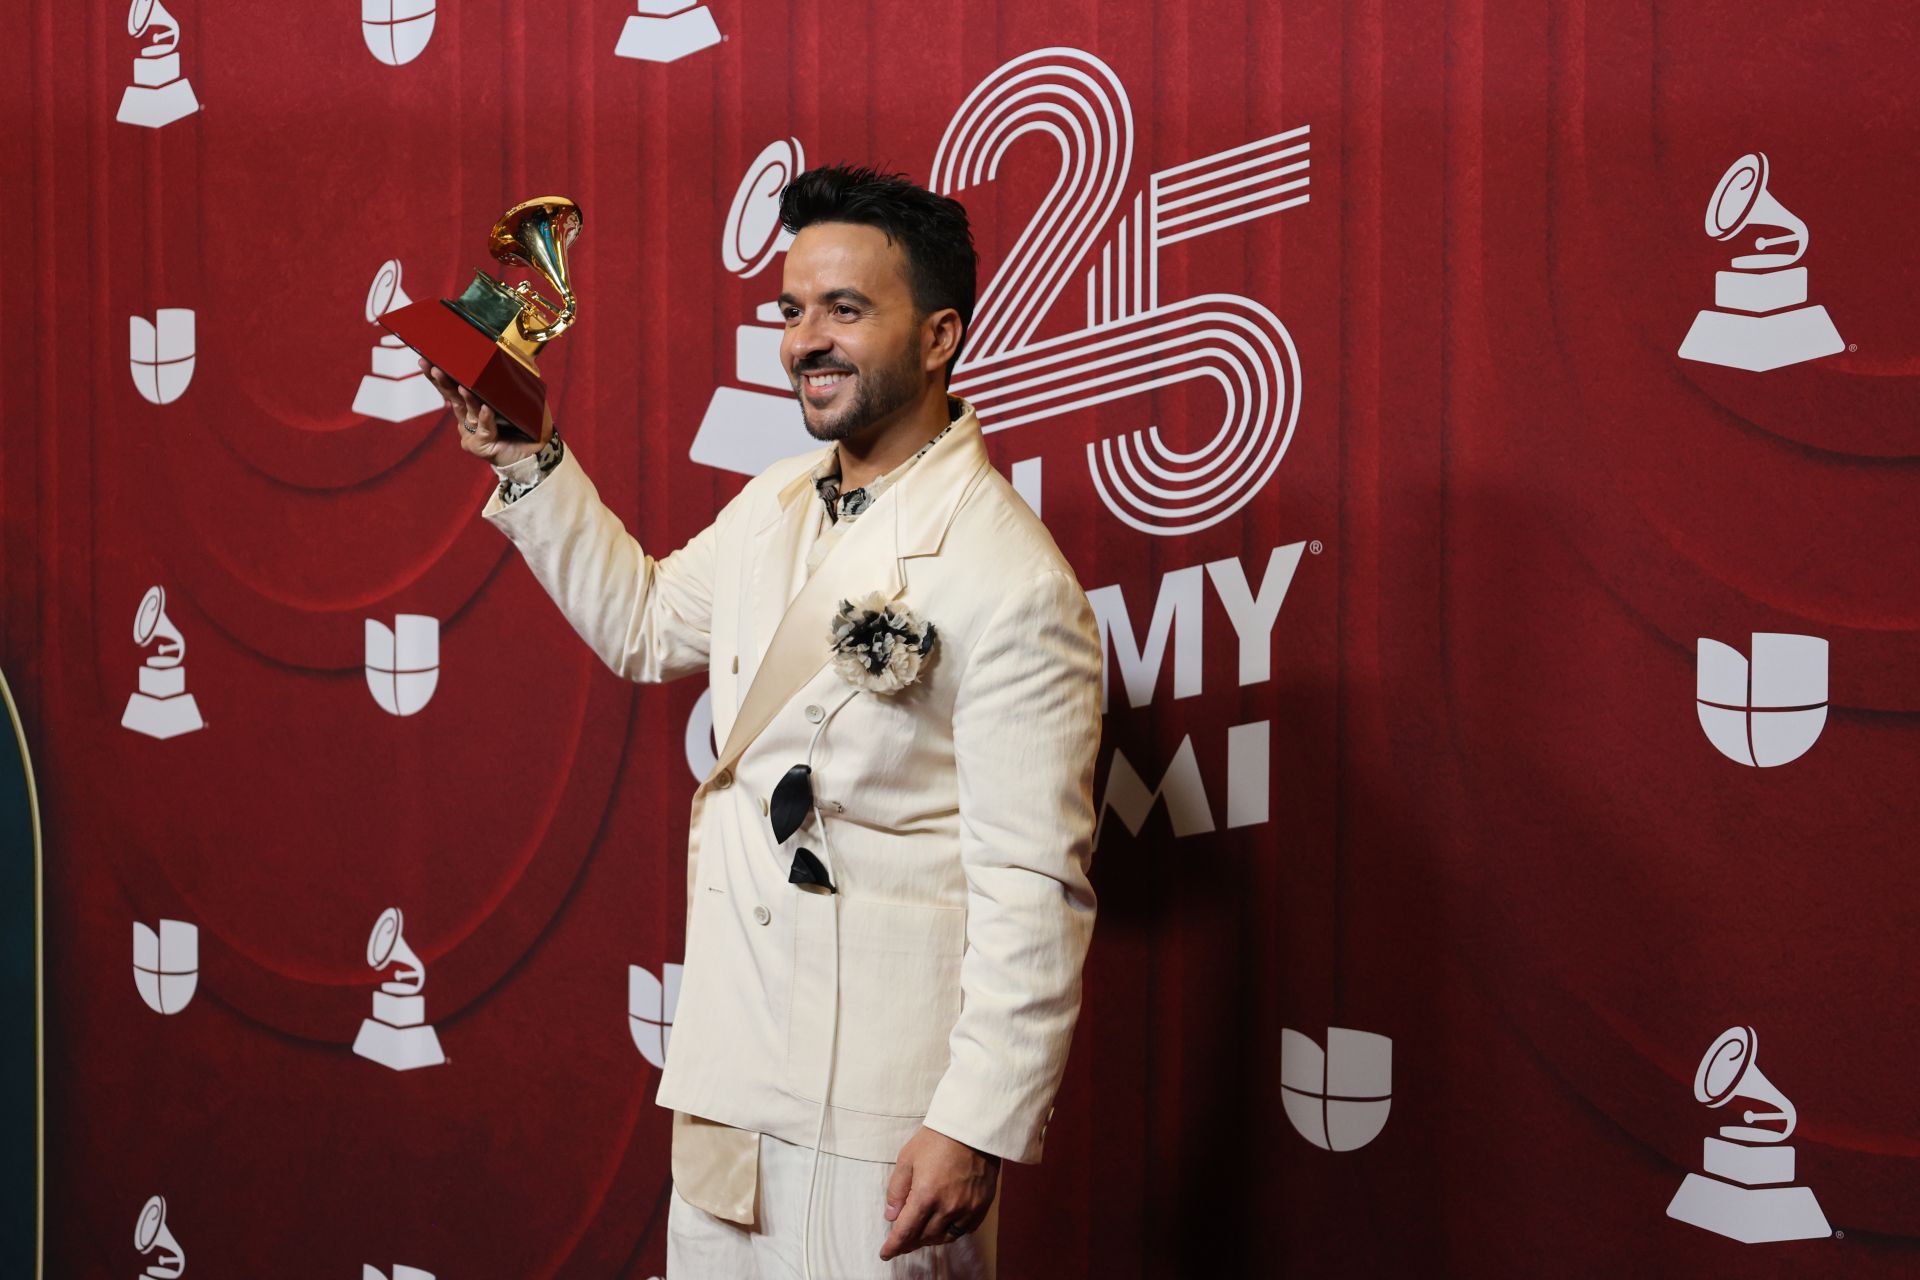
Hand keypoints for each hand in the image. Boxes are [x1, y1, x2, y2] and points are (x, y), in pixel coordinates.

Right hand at [422, 359, 544, 466]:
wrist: (536, 455)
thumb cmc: (527, 427)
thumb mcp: (523, 400)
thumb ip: (516, 380)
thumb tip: (513, 356)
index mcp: (473, 406)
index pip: (455, 387)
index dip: (442, 375)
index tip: (429, 360)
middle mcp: (468, 418)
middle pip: (453, 397)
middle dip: (442, 382)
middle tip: (433, 367)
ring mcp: (472, 433)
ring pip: (468, 411)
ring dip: (465, 397)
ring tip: (461, 386)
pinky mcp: (480, 445)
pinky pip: (484, 428)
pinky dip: (486, 418)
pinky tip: (486, 408)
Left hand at [879, 1126, 999, 1260]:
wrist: (972, 1127)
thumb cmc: (937, 1139)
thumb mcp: (907, 1159)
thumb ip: (896, 1190)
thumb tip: (891, 1216)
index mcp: (926, 1195)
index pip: (905, 1231)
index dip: (893, 1246)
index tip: (885, 1253)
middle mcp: (947, 1207)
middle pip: (924, 1237)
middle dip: (909, 1241)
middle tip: (901, 1240)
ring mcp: (967, 1208)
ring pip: (944, 1237)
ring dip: (929, 1238)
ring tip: (920, 1234)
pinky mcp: (981, 1206)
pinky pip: (963, 1230)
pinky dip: (950, 1232)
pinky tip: (942, 1226)